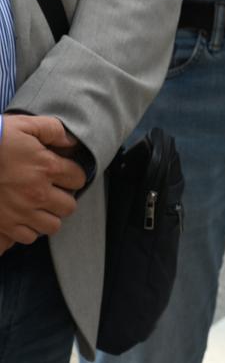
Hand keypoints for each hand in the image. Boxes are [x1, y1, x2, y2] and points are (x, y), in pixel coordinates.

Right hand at [0, 115, 86, 243]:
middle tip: (53, 191)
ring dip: (48, 216)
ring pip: (51, 225)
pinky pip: (27, 237)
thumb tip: (71, 142)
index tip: (63, 173)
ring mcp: (20, 212)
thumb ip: (53, 130)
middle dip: (64, 198)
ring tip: (40, 206)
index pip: (79, 178)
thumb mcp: (24, 125)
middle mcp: (37, 193)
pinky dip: (28, 229)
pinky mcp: (4, 225)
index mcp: (46, 167)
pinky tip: (23, 217)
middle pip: (69, 206)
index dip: (73, 174)